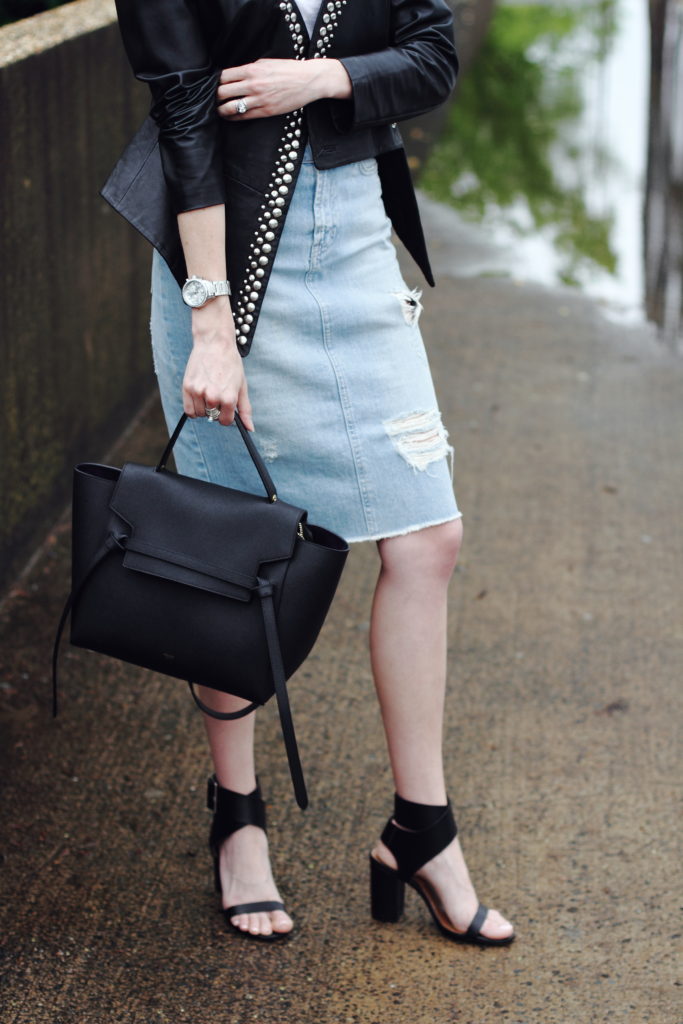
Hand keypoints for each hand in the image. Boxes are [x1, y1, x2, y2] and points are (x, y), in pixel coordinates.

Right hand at [182, 297, 253, 429]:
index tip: (226, 408)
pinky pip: (188, 410)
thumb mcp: (242, 386)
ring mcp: (199, 392)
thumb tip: (250, 429)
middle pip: (212, 417)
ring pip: (200, 414)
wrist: (214, 343)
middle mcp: (213, 397)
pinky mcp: (187, 387)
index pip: (225, 421)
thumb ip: (245, 409)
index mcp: (229, 397)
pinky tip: (199, 398)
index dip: (226, 415)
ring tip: (208, 392)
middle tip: (217, 394)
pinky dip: (193, 408)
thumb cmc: (230, 364)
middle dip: (215, 410)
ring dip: (204, 408)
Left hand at [217, 57, 350, 119]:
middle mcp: (253, 85)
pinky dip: (234, 117)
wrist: (309, 80)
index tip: (212, 85)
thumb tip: (235, 75)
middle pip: (222, 92)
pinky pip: (244, 116)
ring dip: (221, 110)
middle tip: (211, 100)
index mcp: (252, 70)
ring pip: (230, 107)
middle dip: (214, 97)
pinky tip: (230, 117)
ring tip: (218, 110)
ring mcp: (259, 100)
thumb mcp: (266, 62)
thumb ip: (249, 69)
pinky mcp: (266, 111)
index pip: (223, 77)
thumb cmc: (289, 69)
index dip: (215, 82)